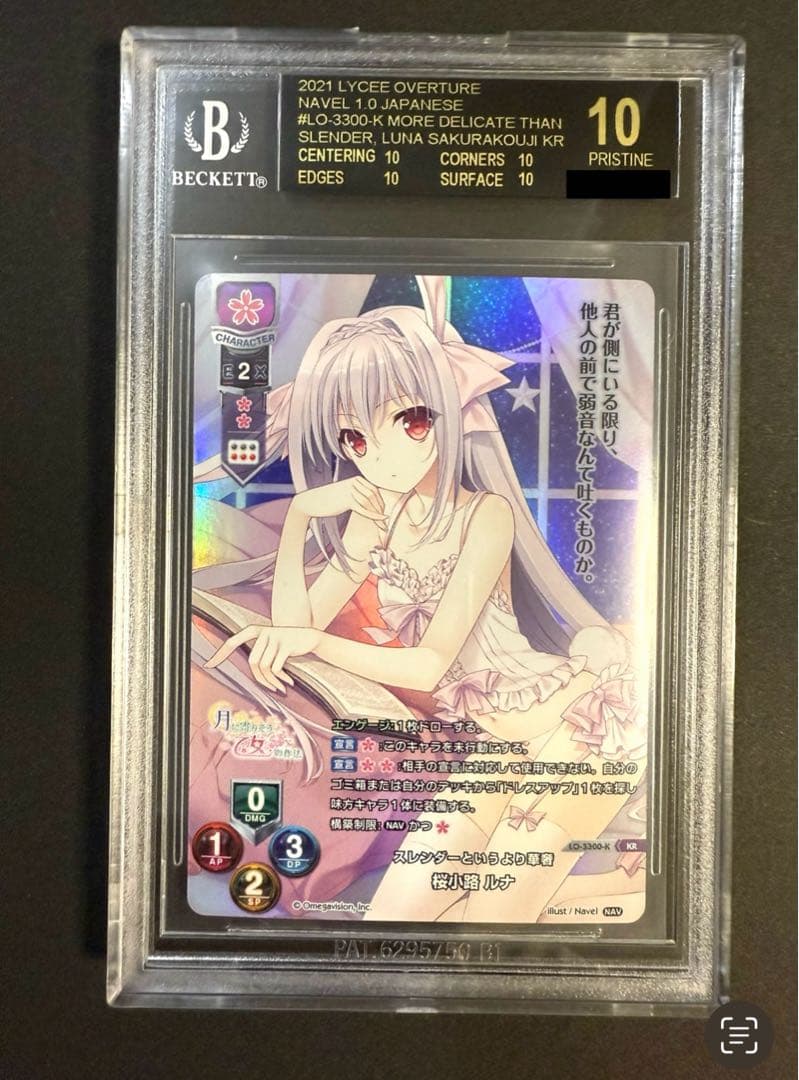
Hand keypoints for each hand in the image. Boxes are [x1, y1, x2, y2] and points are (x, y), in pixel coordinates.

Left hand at [205, 624, 321, 692]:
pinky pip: (277, 667)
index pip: (233, 641)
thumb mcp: (271, 646)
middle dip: (261, 679)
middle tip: (271, 688)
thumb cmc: (287, 646)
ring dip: (272, 681)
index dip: (220, 653)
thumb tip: (252, 675)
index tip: (209, 665)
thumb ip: (259, 654)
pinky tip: (289, 682)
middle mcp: (263, 632)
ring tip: (280, 686)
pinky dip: (281, 678)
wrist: (310, 638)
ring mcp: (275, 637)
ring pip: (264, 666)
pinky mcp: (286, 644)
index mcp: (256, 631)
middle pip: (252, 662)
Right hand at [292, 476, 385, 523]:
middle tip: (385, 520)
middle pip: (374, 495)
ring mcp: (351, 490)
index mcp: (356, 479)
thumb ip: (357, 495)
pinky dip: (375, 516)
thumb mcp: (344, 493)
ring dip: (378, 514)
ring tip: (383, 524)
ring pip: (371, 503)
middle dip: (381, 509)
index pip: (374, 490)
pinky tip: (381, 520)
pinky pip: (365, 509)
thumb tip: (370, 504)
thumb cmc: (327, 499)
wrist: (311, 501)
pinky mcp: (347, 500)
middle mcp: (355, 483)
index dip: (381, 502)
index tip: (383, 512)